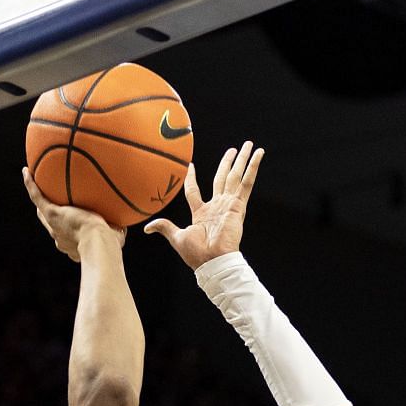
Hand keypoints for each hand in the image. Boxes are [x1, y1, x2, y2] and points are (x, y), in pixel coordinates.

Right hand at [23, 168, 123, 261]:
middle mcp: (60, 237)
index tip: (70, 222)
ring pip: (41, 209)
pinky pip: (37, 196)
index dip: (65, 228)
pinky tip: (27, 170)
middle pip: (50, 223)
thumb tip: (125, 222)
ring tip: (33, 182)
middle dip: (48, 214)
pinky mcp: (51, 213)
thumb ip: (118, 228)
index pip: (67, 235)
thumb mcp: (117, 235)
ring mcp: (53, 225)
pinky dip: (30, 184)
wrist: (99, 244)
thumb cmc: (111, 244)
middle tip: (48, 203)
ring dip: (37, 196)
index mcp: (73, 245)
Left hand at [145, 140, 263, 269]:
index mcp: (202, 213)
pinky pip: (247, 183)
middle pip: (222, 178)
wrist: (212, 262)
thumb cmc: (196, 254)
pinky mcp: (238, 206)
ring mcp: (229, 205)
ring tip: (249, 144)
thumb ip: (164, 227)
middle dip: (228, 163)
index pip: (195, 191)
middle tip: (234, 149)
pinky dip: (253, 168)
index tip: (191, 166)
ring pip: (236, 177)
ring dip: (242, 160)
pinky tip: (259, 155)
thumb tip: (147, 228)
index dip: (191, 179)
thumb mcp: (176, 237)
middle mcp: (217, 206)